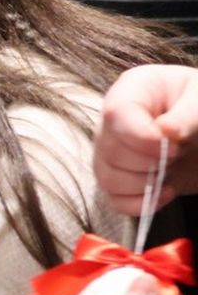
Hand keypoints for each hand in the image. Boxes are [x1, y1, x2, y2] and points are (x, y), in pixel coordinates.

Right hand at [95, 64, 197, 214]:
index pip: (116, 115)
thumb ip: (187, 115)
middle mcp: (112, 121)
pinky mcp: (117, 176)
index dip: (142, 138)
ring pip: (109, 178)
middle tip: (178, 154)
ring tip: (172, 170)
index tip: (175, 148)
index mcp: (132, 90)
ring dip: (146, 183)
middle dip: (150, 162)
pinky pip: (114, 199)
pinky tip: (166, 192)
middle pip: (111, 151)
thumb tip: (165, 132)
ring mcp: (110, 151)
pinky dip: (141, 204)